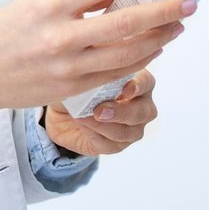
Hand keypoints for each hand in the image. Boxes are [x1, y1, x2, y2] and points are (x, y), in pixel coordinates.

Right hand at [0, 0, 189, 142]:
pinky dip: (140, 59)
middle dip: (163, 10)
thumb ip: (76, 1)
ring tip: (177, 24)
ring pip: (128, 52)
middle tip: (187, 1)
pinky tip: (154, 47)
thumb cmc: (1, 34)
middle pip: (125, 22)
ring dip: (159, 37)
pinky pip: (116, 73)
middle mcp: (60, 37)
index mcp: (49, 6)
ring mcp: (68, 67)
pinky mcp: (73, 89)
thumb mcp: (33, 5)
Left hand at [42, 71, 158, 156]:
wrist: (61, 111)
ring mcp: (132, 127)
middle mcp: (141, 105)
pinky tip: (83, 126)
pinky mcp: (117, 145)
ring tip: (84, 117)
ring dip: (105, 126)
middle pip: (144, 112)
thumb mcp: (83, 73)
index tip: (125, 89)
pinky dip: (95, 135)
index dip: (139, 86)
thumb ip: (94, 70)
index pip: (146, 82)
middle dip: (122, 112)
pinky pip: (112, 145)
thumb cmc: (78, 86)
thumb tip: (95, 64)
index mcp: (138, 82)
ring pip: (130, 132)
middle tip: (99, 110)